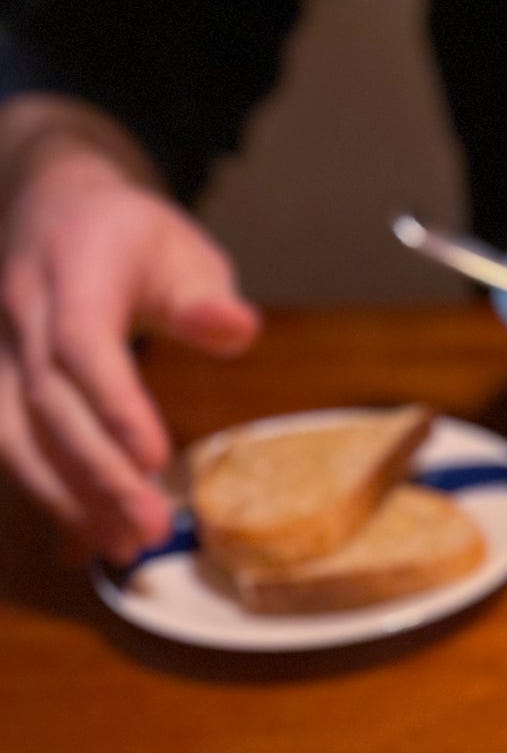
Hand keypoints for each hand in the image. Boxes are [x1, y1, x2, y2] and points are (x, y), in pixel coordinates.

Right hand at [0, 143, 259, 559]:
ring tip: (122, 547)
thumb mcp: (182, 249)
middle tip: (150, 527)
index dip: (113, 404)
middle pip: (49, 401)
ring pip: (16, 432)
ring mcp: (1, 349)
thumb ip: (206, 296)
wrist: (54, 206)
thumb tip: (236, 327)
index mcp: (73, 268)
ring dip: (66, 496)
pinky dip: (49, 493)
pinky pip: (13, 443)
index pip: (81, 342)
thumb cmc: (133, 238)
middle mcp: (24, 310)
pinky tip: (89, 537)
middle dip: (98, 471)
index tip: (156, 458)